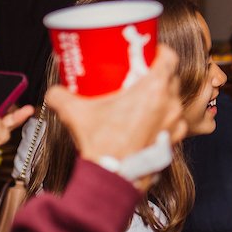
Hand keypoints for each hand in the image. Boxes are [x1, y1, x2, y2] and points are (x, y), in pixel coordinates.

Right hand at [45, 45, 186, 189]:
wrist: (112, 180)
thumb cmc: (102, 146)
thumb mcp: (76, 114)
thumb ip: (61, 96)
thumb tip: (55, 90)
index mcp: (154, 89)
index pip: (169, 57)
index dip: (160, 51)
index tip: (148, 53)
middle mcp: (171, 103)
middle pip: (171, 77)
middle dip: (157, 74)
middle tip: (139, 76)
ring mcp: (176, 122)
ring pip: (173, 99)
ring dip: (162, 97)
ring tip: (142, 100)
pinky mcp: (175, 140)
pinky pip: (173, 121)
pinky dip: (163, 118)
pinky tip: (146, 122)